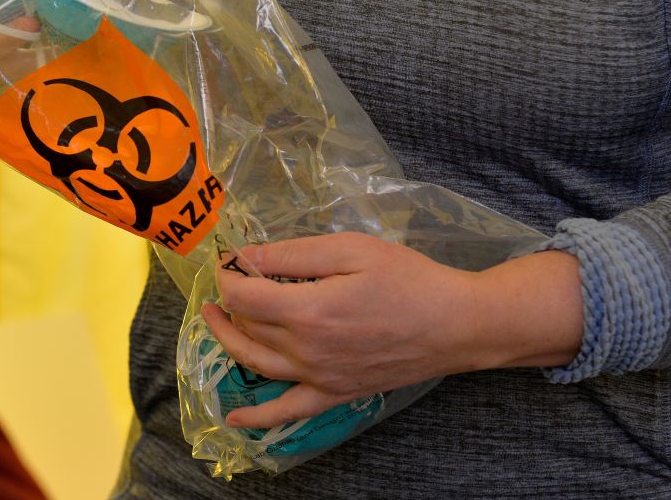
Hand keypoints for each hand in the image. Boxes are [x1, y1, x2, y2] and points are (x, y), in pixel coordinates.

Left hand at [203, 232, 581, 428]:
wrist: (456, 324)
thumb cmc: (408, 279)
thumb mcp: (351, 249)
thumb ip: (293, 254)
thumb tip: (246, 257)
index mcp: (308, 310)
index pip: (245, 294)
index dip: (228, 274)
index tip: (229, 259)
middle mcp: (306, 350)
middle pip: (248, 326)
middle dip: (230, 300)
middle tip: (226, 280)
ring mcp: (319, 377)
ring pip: (256, 363)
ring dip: (228, 341)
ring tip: (214, 321)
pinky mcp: (335, 394)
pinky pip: (288, 412)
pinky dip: (258, 419)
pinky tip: (235, 421)